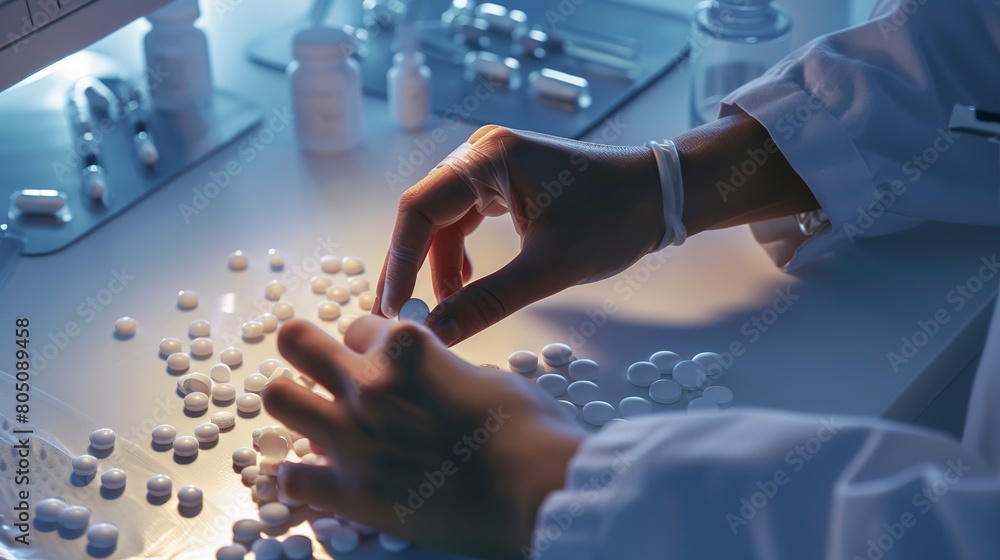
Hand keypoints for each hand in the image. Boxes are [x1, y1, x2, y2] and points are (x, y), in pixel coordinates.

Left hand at [262, 317, 584, 558]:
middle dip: (306, 350)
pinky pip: (293, 478)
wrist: (534, 489)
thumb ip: (443, 371)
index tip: (379, 360)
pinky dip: (301, 479)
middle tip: (319, 367)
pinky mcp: (351, 491)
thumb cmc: (526, 428)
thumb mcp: (487, 377)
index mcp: (405, 348)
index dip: (369, 343)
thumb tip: (432, 381)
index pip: (359, 325)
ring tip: (315, 419)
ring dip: (297, 406)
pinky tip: (318, 480)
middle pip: (297, 341)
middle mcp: (368, 384)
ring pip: (279, 399)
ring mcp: (353, 437)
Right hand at [373, 125, 664, 344]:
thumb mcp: (549, 269)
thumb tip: (438, 334)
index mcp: (490, 158)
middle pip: (425, 212)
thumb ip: (488, 302)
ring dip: (437, 264)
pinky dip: (458, 253)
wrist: (661, 196)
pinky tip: (463, 284)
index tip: (393, 309)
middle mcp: (483, 152)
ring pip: (443, 219)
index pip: (419, 210)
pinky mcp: (505, 180)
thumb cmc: (615, 219)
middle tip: (401, 315)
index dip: (400, 262)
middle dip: (412, 266)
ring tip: (442, 309)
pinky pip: (465, 217)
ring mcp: (493, 164)